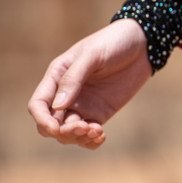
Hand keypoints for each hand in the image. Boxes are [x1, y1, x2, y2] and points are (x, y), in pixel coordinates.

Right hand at [27, 18, 152, 148]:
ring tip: (97, 131)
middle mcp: (65, 94)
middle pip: (51, 124)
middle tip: (84, 128)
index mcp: (56, 76)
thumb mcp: (93, 55)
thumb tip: (57, 106)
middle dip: (62, 132)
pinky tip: (101, 136)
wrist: (143, 44)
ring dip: (78, 138)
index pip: (38, 105)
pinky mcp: (99, 113)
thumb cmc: (114, 42)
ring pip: (68, 133)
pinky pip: (88, 134)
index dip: (42, 120)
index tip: (56, 128)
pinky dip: (90, 140)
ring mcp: (82, 105)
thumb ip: (74, 78)